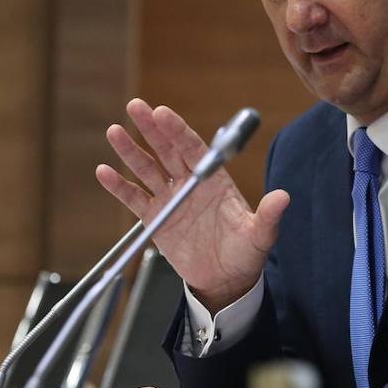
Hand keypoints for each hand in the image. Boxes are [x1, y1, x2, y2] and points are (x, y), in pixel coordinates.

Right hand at [96, 98, 289, 310]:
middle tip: (135, 106)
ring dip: (131, 151)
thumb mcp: (259, 235)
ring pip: (147, 169)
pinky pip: (134, 198)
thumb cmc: (246, 253)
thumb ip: (267, 216)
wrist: (226, 280)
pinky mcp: (156, 219)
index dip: (177, 130)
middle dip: (151, 128)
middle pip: (167, 150)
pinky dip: (119, 186)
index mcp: (215, 180)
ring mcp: (171, 199)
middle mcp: (190, 184)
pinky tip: (104, 172)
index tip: (162, 112)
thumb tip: (283, 197)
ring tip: (115, 132)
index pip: (194, 149)